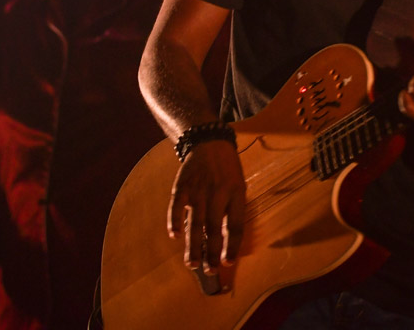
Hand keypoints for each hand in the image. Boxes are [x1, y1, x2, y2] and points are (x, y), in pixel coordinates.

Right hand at [168, 140, 245, 272]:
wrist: (210, 142)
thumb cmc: (227, 170)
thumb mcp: (239, 186)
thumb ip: (233, 211)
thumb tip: (227, 242)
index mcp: (236, 193)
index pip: (236, 224)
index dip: (232, 245)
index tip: (227, 262)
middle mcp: (218, 192)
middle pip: (214, 227)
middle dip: (211, 252)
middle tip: (209, 271)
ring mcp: (199, 188)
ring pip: (195, 221)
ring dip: (193, 245)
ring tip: (193, 264)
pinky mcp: (182, 184)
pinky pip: (177, 205)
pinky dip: (174, 220)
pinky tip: (174, 235)